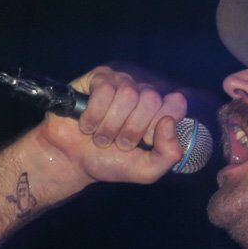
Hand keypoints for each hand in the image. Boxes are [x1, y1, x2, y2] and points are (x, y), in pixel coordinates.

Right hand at [33, 65, 187, 186]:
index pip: (176, 105)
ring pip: (127, 94)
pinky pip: (105, 89)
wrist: (72, 160)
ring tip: (100, 137)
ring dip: (110, 125)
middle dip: (131, 129)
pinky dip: (94, 114)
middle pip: (150, 99)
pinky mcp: (99, 78)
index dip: (157, 126)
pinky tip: (87, 125)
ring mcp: (122, 84)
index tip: (144, 142)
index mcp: (159, 113)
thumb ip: (168, 155)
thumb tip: (168, 122)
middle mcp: (143, 95)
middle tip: (118, 143)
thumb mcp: (146, 170)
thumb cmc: (109, 162)